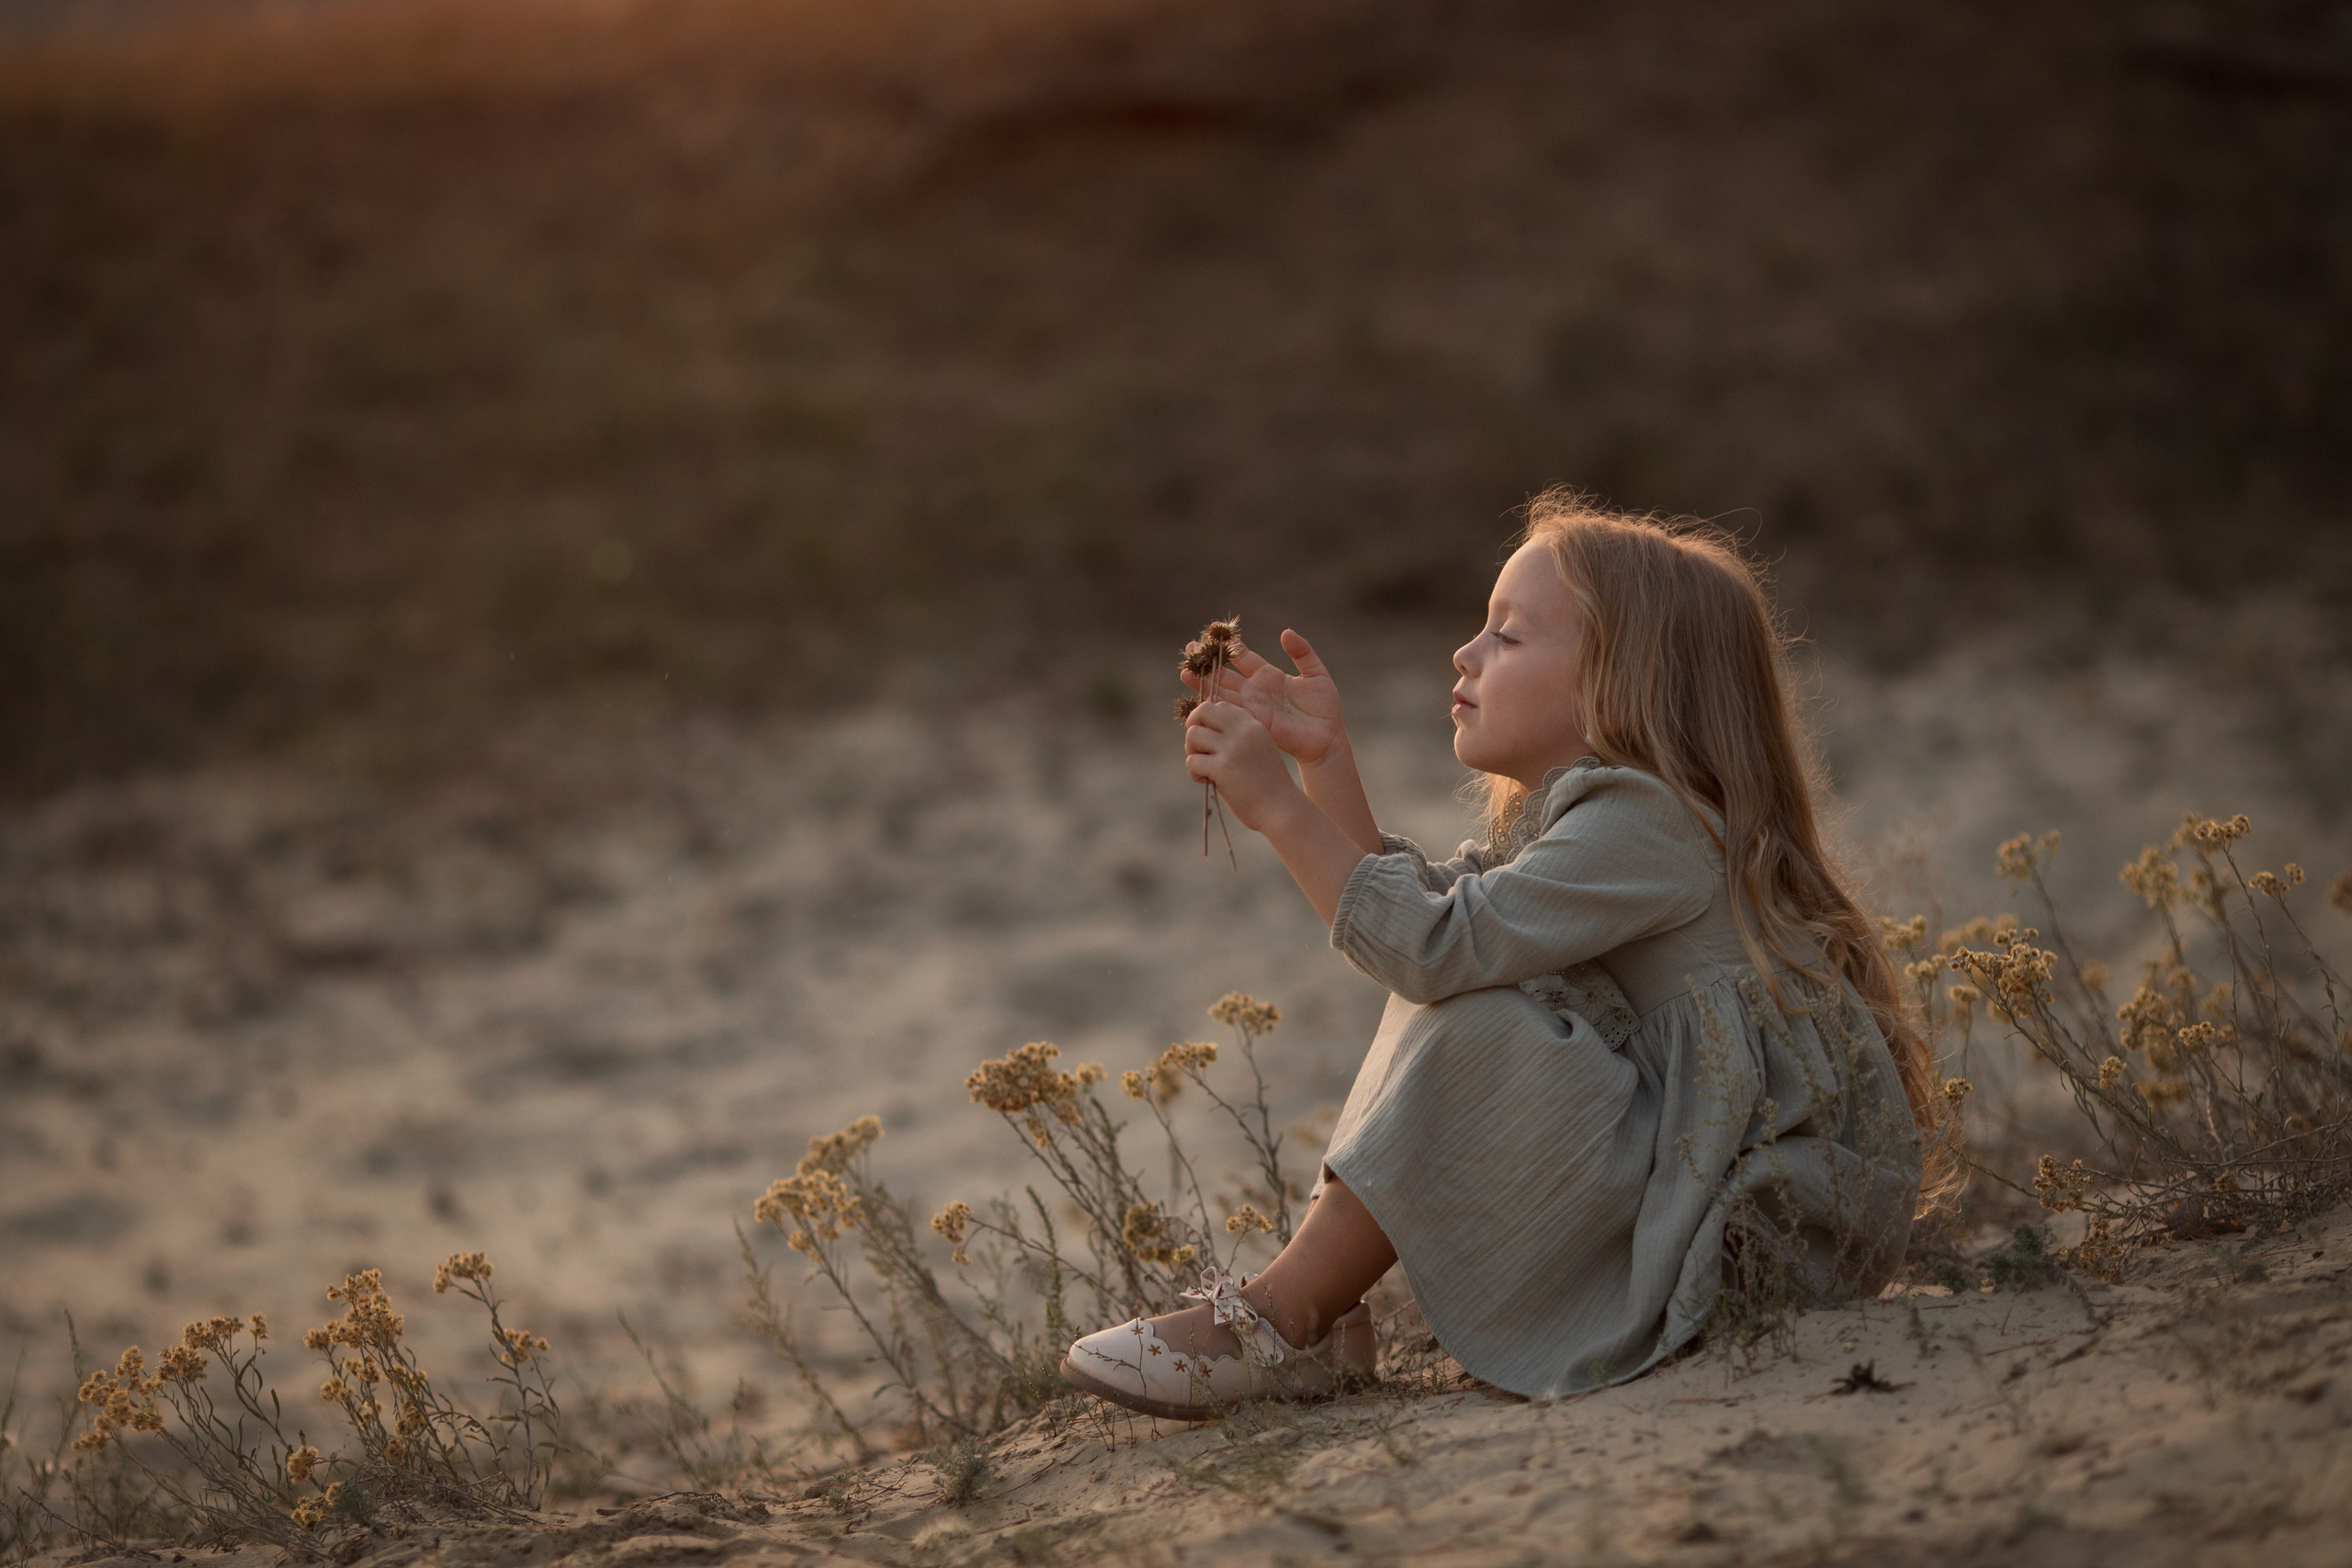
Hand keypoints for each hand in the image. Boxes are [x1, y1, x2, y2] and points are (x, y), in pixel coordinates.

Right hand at [1181, 629, 1346, 766]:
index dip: (1228, 646)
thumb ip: (1302, 652)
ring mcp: (1252, 708)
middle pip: (1225, 674)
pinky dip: (1214, 708)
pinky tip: (1199, 700)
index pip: (1242, 657)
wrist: (1328, 737)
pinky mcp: (1253, 724)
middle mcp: (1255, 691)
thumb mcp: (1317, 674)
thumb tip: (1286, 633)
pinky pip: (1230, 715)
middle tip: (1189, 650)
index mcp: (1268, 675)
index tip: (1213, 635)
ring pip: (1222, 693)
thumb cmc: (1325, 707)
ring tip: (1185, 672)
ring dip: (1203, 684)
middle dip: (1207, 663)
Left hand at [1184, 701, 1304, 833]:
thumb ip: (1238, 737)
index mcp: (1253, 725)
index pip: (1221, 705)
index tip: (1212, 741)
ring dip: (1192, 752)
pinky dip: (1194, 773)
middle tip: (1198, 748)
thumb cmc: (1267, 785)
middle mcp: (1243, 731)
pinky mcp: (1222, 768)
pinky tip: (1207, 781)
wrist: (1282, 809)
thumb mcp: (1258, 750)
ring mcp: (1232, 748)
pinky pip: (1192, 761)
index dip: (1209, 721)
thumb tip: (1200, 729)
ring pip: (1193, 734)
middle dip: (1193, 726)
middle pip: (1203, 710)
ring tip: (1204, 768)